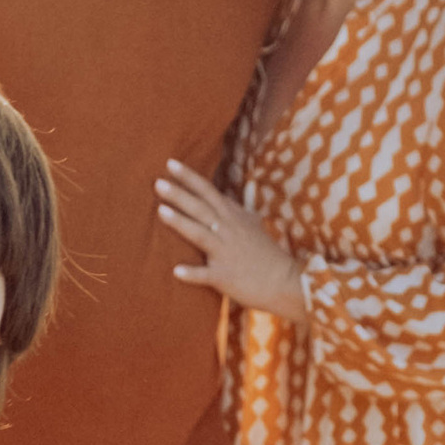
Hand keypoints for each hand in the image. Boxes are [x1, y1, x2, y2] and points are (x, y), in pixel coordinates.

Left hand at [157, 159, 308, 323]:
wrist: (287, 281)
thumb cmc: (268, 255)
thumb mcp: (254, 225)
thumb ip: (236, 211)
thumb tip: (224, 198)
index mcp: (233, 217)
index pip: (208, 192)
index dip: (189, 178)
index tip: (170, 163)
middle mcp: (228, 231)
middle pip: (200, 208)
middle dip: (179, 194)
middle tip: (157, 182)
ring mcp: (226, 253)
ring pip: (200, 234)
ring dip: (180, 222)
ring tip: (160, 212)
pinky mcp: (226, 276)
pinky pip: (206, 275)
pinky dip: (192, 273)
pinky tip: (176, 271)